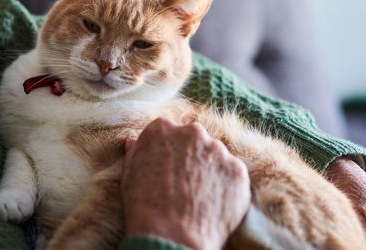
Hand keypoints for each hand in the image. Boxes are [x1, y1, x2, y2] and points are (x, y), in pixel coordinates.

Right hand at [121, 118, 250, 249]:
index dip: (169, 153)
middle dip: (192, 157)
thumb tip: (133, 141)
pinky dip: (226, 187)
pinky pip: (232, 175)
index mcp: (162, 129)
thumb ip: (135, 153)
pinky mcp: (237, 170)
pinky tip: (212, 204)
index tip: (168, 170)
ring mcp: (218, 150)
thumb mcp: (128, 176)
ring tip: (199, 197)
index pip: (169, 132)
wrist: (171, 236)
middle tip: (185, 184)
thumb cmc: (144, 207)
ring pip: (216, 156)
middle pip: (195, 140)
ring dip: (210, 171)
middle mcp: (192, 132)